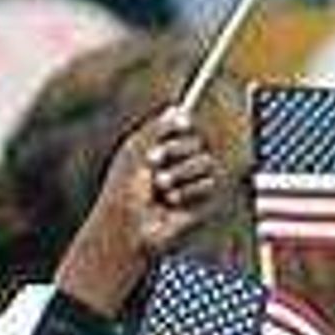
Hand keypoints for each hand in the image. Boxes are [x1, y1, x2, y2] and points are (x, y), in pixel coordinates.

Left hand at [54, 110, 217, 314]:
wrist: (128, 227)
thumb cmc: (124, 192)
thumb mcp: (133, 152)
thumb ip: (155, 128)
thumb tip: (177, 108)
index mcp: (164, 146)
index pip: (185, 124)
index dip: (185, 123)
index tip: (181, 123)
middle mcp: (181, 161)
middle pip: (199, 139)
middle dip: (175, 149)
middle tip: (154, 161)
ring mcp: (195, 181)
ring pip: (206, 161)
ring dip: (179, 173)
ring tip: (160, 187)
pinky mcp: (205, 201)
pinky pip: (210, 183)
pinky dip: (188, 191)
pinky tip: (172, 202)